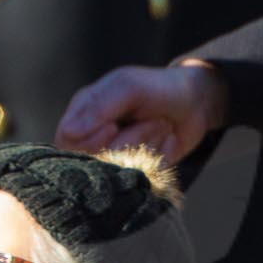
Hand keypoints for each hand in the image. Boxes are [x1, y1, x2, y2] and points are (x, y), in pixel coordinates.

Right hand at [53, 59, 227, 161]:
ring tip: (161, 124)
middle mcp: (95, 138)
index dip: (91, 139)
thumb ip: (99, 106)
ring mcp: (117, 156)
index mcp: (83, 114)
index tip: (113, 125)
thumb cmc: (157, 87)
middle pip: (94, 159)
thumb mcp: (128, 86)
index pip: (67, 140)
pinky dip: (161, 155)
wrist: (196, 102)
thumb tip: (70, 132)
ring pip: (120, 167)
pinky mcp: (138, 170)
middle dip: (129, 139)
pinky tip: (167, 138)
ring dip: (148, 143)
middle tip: (151, 119)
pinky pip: (143, 176)